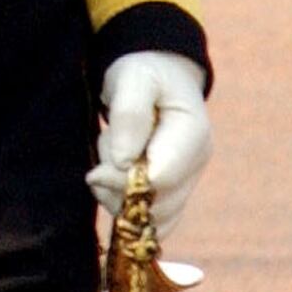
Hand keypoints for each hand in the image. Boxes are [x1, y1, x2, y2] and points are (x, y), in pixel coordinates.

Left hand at [90, 50, 212, 237]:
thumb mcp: (134, 79)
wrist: (156, 73)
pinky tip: (113, 178)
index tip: (95, 170)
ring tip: (111, 160)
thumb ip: (129, 116)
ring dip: (118, 198)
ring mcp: (186, 180)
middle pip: (157, 206)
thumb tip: (124, 162)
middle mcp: (195, 164)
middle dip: (117, 191)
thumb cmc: (145, 72)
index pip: (160, 181)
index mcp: (193, 136)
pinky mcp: (172, 191)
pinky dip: (124, 206)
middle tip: (101, 162)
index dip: (122, 182)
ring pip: (152, 219)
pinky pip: (150, 219)